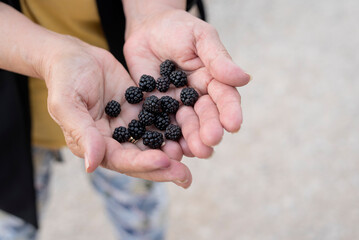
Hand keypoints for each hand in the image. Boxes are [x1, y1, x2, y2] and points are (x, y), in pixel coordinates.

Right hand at [43, 36, 190, 187]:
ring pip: (153, 143)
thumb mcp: (67, 103)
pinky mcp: (140, 110)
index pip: (120, 160)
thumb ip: (81, 132)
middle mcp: (114, 140)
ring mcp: (128, 125)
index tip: (164, 161)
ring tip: (194, 155)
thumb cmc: (65, 78)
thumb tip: (92, 166)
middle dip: (163, 168)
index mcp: (93, 144)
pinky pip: (158, 121)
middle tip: (186, 176)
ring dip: (172, 151)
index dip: (142, 163)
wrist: (75, 55)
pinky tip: (191, 131)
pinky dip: (173, 128)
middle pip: (140, 158)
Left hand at [124, 9, 249, 158]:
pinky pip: (160, 124)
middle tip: (209, 144)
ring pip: (185, 125)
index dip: (229, 111)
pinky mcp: (154, 108)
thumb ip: (218, 59)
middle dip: (208, 130)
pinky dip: (164, 138)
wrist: (149, 28)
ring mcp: (175, 104)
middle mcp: (196, 97)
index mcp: (212, 80)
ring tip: (193, 152)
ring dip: (190, 140)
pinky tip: (167, 149)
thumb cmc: (179, 29)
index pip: (224, 98)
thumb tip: (244, 78)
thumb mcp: (201, 38)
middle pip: (205, 116)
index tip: (233, 125)